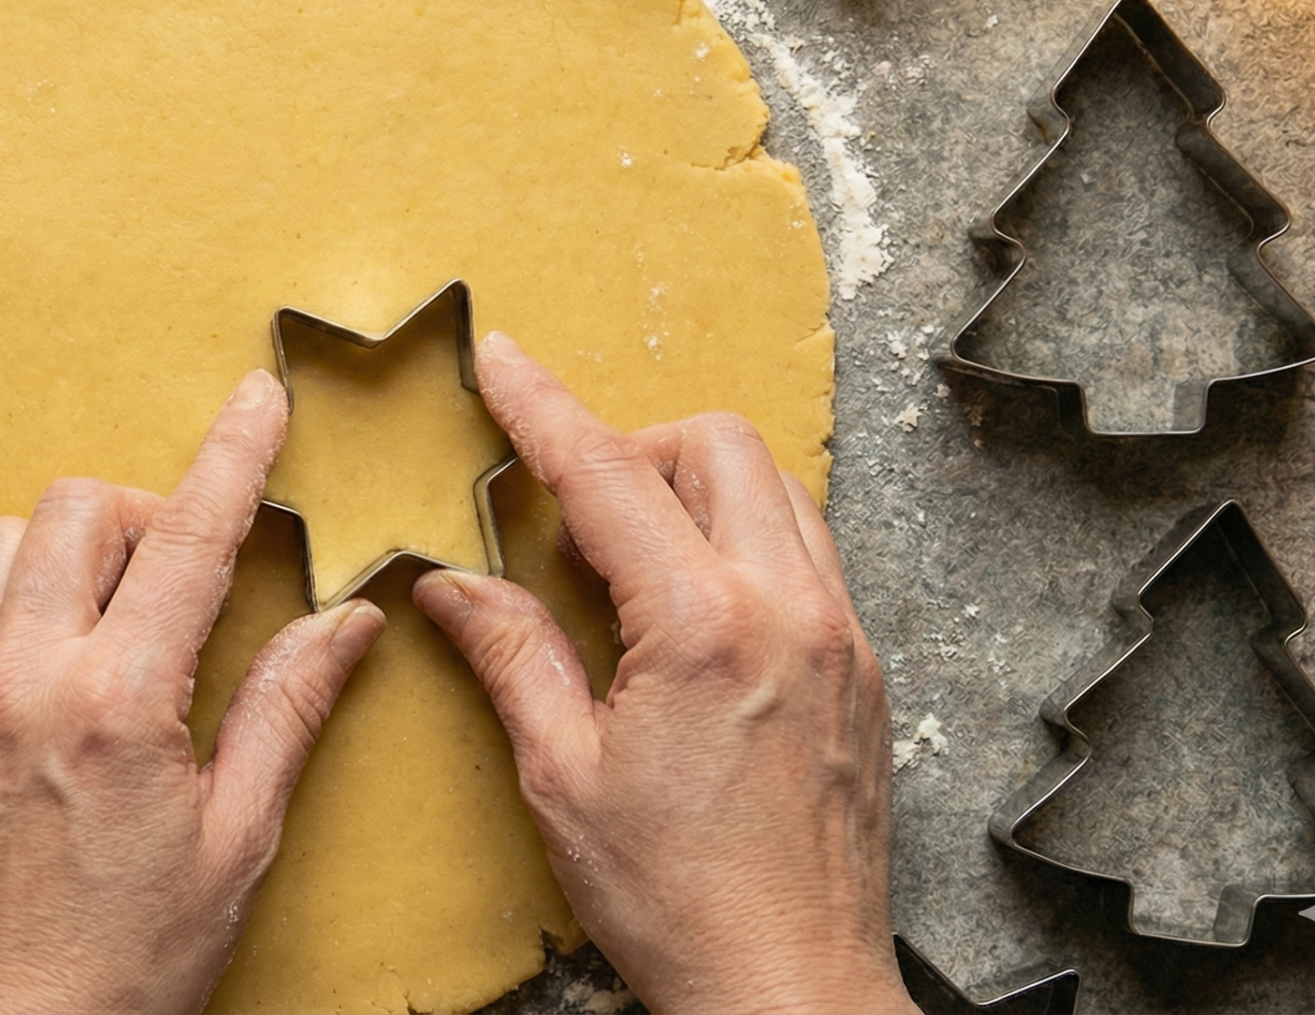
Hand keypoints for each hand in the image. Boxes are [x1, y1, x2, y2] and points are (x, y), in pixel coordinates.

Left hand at [0, 370, 387, 1014]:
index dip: (232, 455)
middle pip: (77, 510)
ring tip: (118, 615)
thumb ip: (287, 706)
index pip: (185, 537)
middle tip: (189, 575)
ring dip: (69, 549)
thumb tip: (348, 616)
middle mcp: (23, 677)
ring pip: (4, 543)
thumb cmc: (133, 954)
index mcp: (116, 701)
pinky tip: (55, 653)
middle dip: (145, 513)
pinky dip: (12, 596)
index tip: (260, 397)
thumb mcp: (237, 836)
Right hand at [413, 333, 912, 1014]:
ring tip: (625, 557)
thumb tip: (453, 582)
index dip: (542, 407)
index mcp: (705, 627)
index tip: (501, 361)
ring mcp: (840, 635)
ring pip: (774, 487)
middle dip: (632, 445)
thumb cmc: (678, 902)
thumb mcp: (563, 775)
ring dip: (693, 487)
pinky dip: (741, 538)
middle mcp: (790, 609)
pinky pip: (806, 550)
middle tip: (564, 509)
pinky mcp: (861, 670)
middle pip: (715, 445)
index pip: (609, 473)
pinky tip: (689, 606)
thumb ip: (512, 653)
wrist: (789, 988)